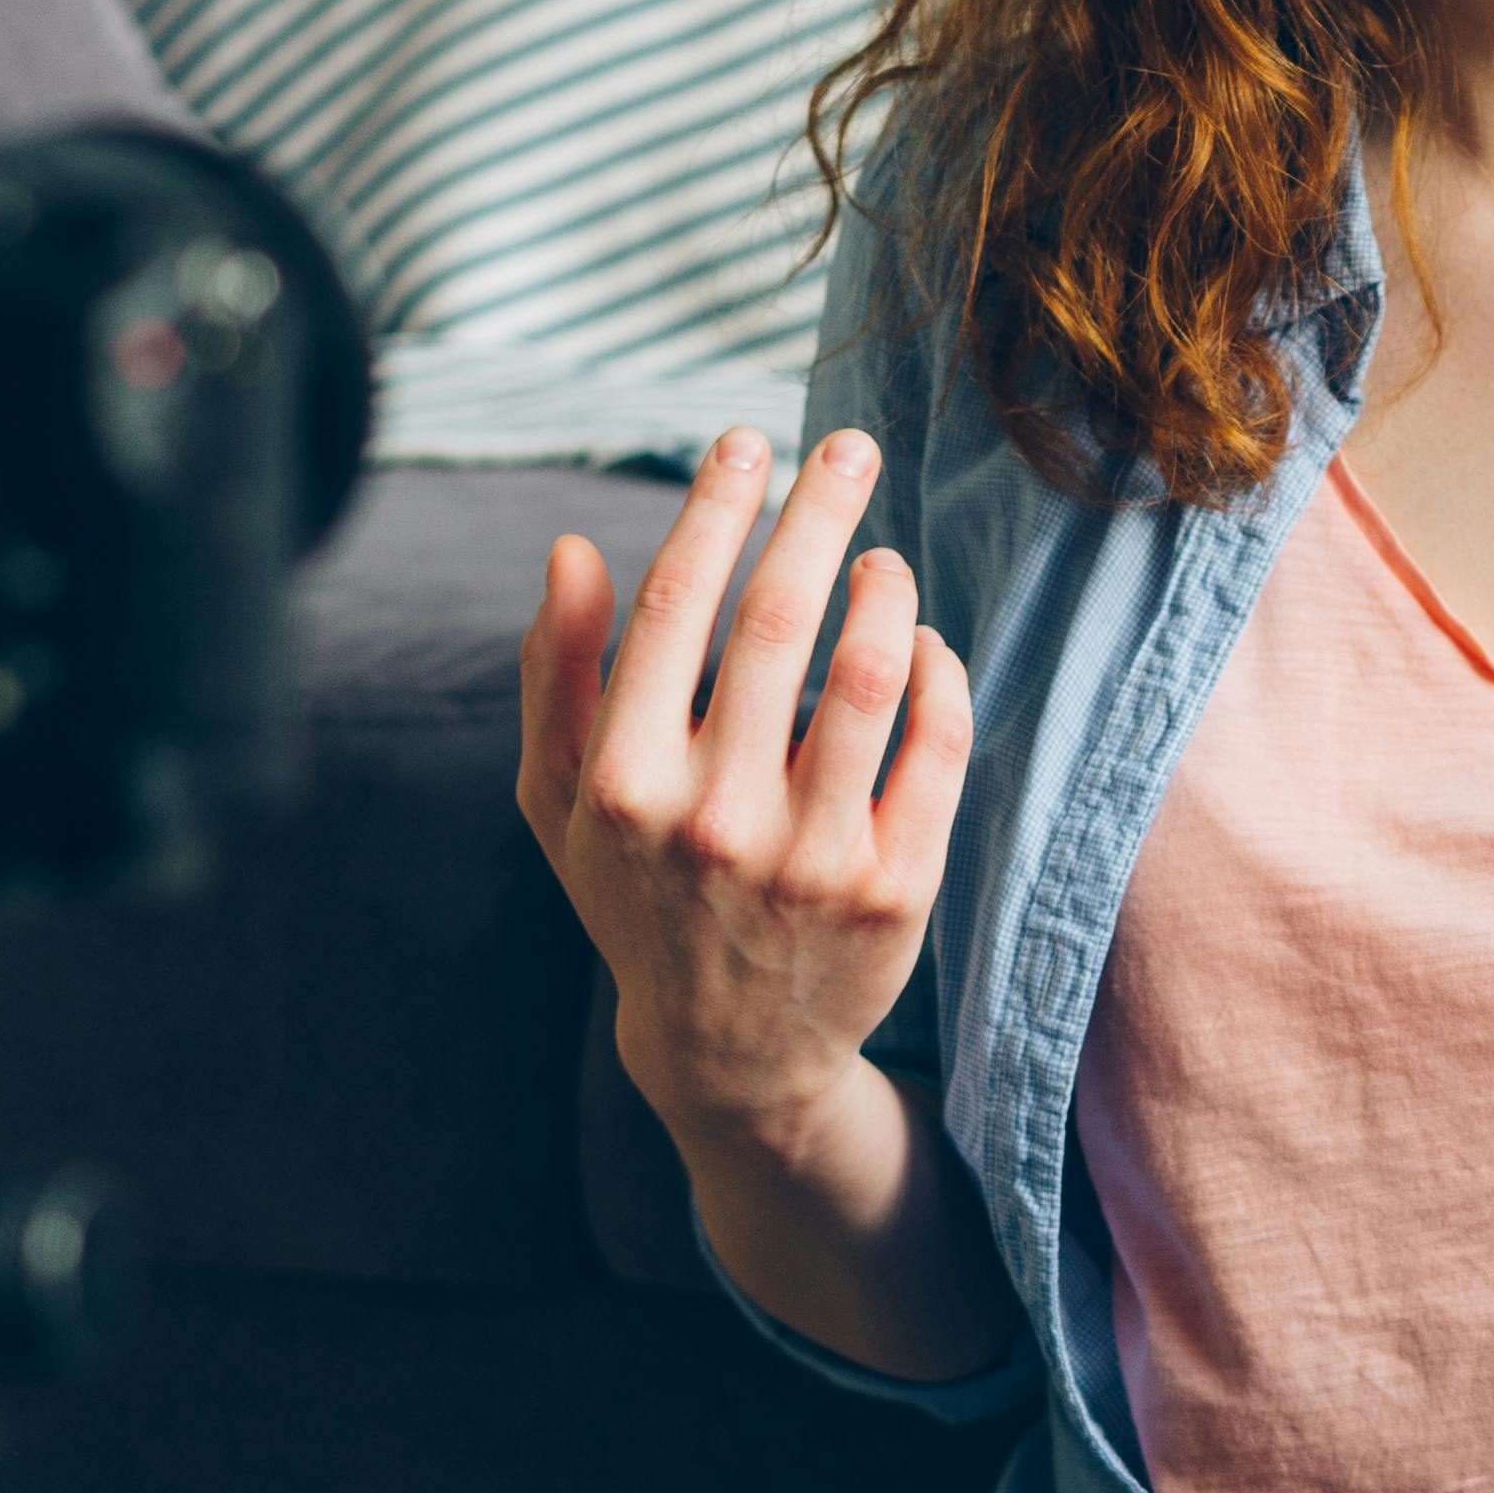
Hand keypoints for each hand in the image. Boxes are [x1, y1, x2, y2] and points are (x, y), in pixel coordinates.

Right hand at [516, 425, 977, 1151]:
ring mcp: (813, 857)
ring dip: (884, 588)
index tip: (747, 441)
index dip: (717, 508)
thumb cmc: (637, 894)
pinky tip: (922, 641)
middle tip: (847, 447)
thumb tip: (569, 549)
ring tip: (881, 556)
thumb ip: (556, 674)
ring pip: (870, 673)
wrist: (731, 1051)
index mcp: (622, 783)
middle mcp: (715, 818)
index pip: (676, 607)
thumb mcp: (562, 801)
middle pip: (781, 619)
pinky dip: (937, 670)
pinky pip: (936, 744)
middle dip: (818, 511)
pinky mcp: (897, 888)